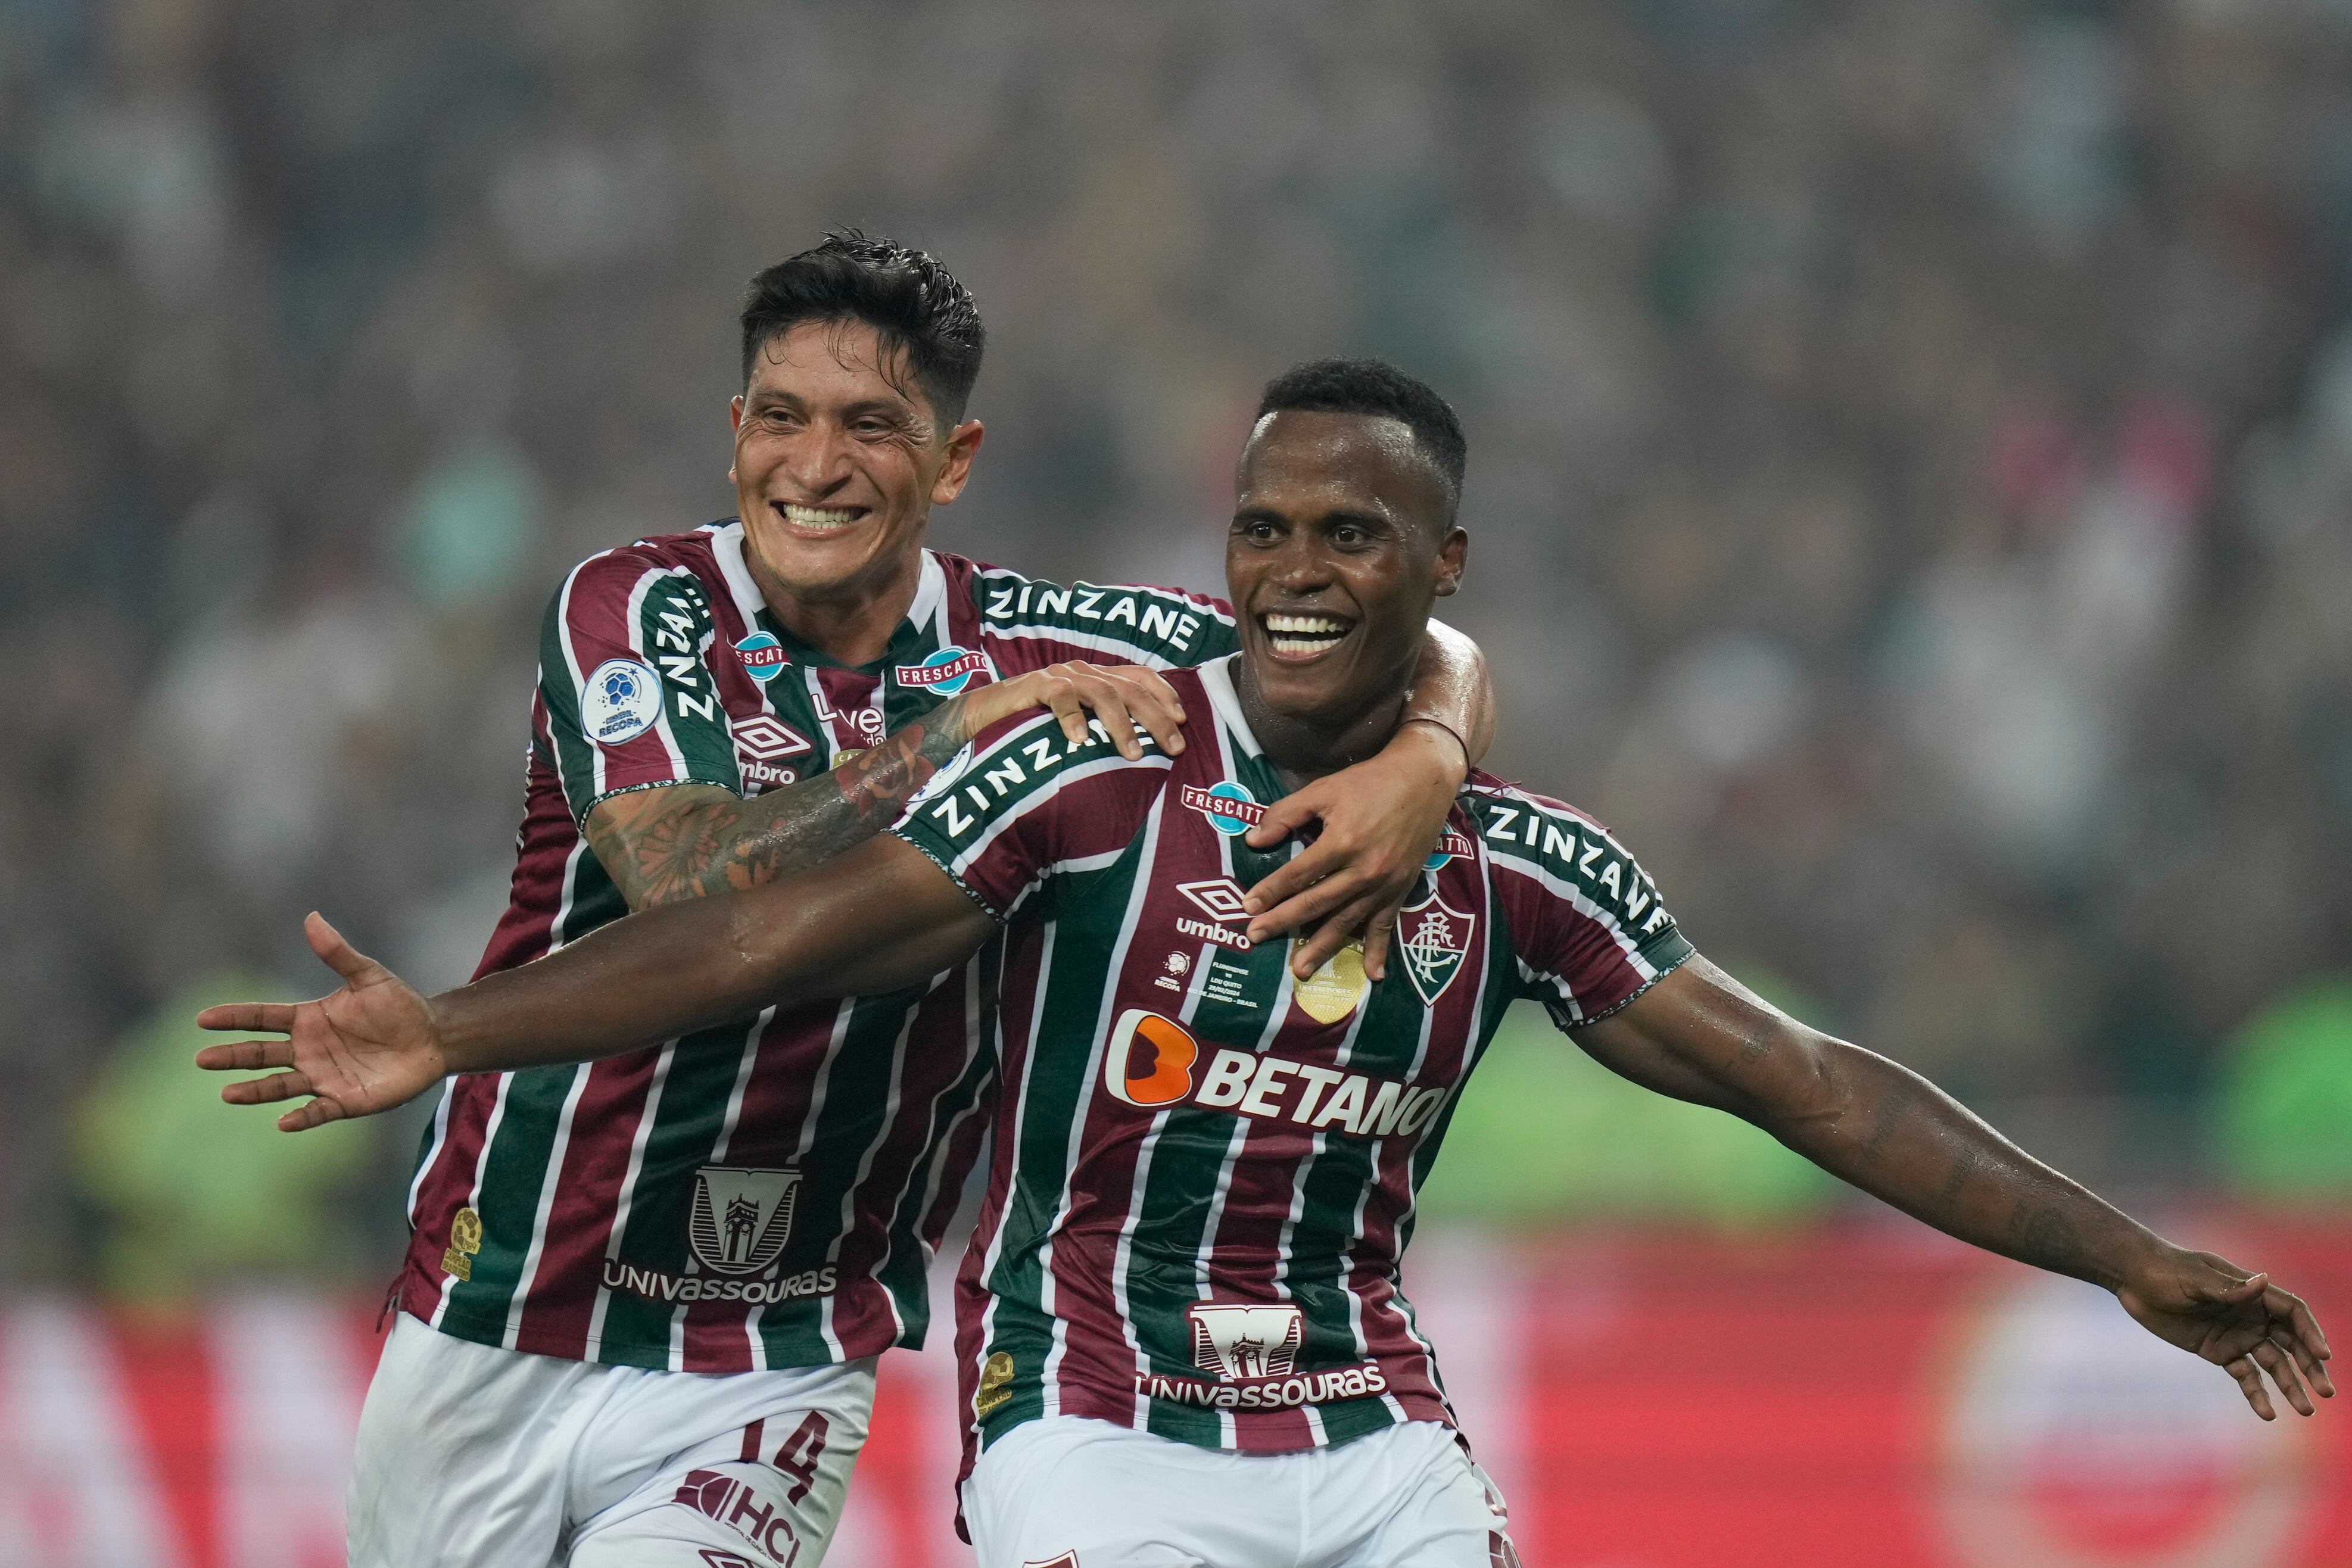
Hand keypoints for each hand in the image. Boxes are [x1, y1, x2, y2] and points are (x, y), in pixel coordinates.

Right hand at [194, 913, 449, 1130]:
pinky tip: (283, 1122)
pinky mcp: (345, 1100)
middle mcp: (308, 1050)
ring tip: (227, 1093)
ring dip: (254, 1090)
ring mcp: (324, 1076)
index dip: (234, 1017)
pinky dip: (301, 1117)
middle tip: (202, 1059)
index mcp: (308, 1019)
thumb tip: (311, 917)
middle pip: (262, 1054)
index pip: (262, 1018)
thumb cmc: (399, 1005)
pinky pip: (318, 1111)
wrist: (433, 1037)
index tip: (203, 1018)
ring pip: (280, 1085)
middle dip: (232, 1057)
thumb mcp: (369, 976)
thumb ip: (338, 953)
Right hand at [961, 661, 1187, 760]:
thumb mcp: (1078, 725)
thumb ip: (1103, 730)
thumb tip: (1141, 756)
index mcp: (1098, 678)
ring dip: (1121, 724)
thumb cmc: (1035, 725)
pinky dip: (1072, 718)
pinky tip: (1080, 741)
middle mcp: (1084, 672)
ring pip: (1102, 693)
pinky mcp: (1035, 686)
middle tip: (1174, 747)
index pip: (1141, 676)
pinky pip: (1060, 698)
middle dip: (1156, 717)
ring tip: (1132, 753)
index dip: (1165, 694)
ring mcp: (1061, 677)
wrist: (983, 714)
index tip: (1183, 720)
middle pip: (1130, 689)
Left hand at [1241, 720, 1467, 979]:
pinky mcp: (1400, 890)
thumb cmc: (1369, 782)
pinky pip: (1386, 925)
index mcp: (1342, 842)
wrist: (1424, 781)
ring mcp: (1384, 884)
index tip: (1247, 906)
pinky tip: (1371, 975)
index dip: (1271, 890)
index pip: (1298, 874)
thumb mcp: (1323, 789)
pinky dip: (1379, 951)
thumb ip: (1286, 814)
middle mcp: (1363, 869)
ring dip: (1322, 947)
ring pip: (1347, 921)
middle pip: (1316, 902)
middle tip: (1255, 937)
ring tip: (1299, 970)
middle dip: (1284, 921)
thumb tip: (1254, 842)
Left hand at [2117, 1246, 2333, 1418]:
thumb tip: (2264, 1281)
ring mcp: (2237, 1335)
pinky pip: (2245, 1375)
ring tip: (2306, 1409)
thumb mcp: (2194, 1278)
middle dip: (2310, 1366)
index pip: (2293, 1313)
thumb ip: (2228, 1288)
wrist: (2132, 1279)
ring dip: (2291, 1385)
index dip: (2310, 1333)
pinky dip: (2257, 1394)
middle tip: (2326, 1391)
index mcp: (2251, 1292)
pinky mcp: (2218, 1351)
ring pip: (2274, 1363)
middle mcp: (2251, 1315)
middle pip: (2292, 1342)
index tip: (2323, 1355)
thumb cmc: (2164, 1270)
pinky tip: (2268, 1413)